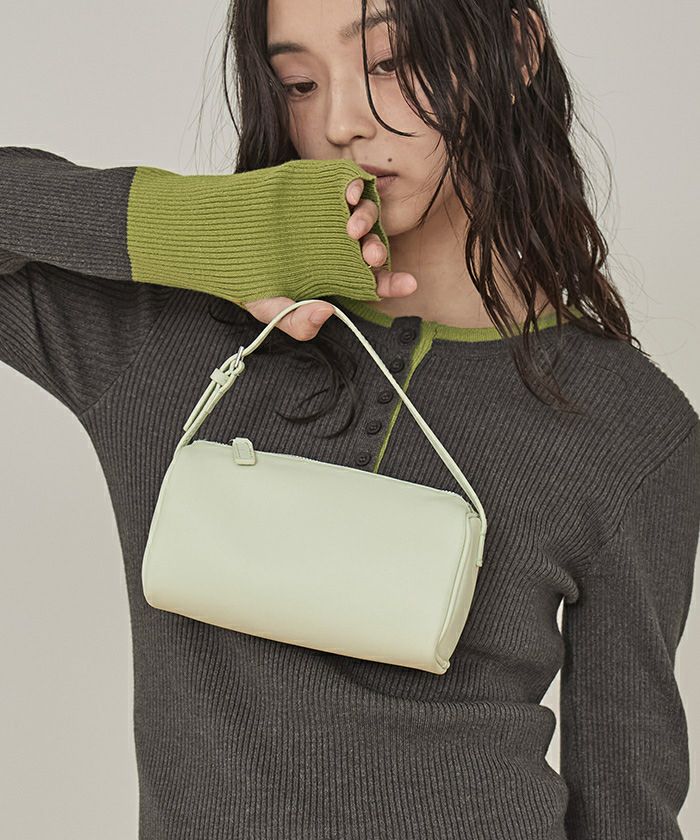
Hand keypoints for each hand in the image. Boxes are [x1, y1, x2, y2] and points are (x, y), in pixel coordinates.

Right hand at [242, 177, 416, 340]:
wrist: (219, 238)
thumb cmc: (249, 275)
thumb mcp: (269, 309)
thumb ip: (296, 322)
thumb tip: (325, 315)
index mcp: (334, 274)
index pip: (371, 281)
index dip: (392, 282)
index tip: (408, 284)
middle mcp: (338, 245)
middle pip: (372, 245)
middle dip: (378, 250)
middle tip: (371, 255)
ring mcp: (329, 216)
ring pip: (365, 213)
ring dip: (368, 219)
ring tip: (353, 227)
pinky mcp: (317, 190)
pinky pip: (346, 184)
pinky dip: (354, 185)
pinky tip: (350, 193)